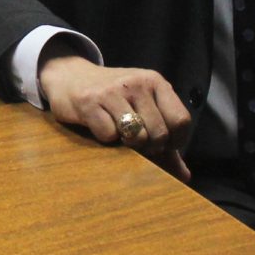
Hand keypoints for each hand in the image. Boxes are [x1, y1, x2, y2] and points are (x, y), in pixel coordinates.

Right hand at [38, 52, 193, 175]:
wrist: (70, 77)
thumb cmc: (113, 99)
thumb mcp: (142, 109)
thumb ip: (165, 143)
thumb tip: (184, 177)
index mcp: (156, 82)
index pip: (181, 120)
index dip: (174, 141)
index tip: (161, 144)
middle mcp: (137, 83)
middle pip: (159, 132)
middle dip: (150, 146)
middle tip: (137, 142)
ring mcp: (113, 91)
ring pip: (137, 135)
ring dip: (129, 144)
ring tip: (120, 135)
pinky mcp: (89, 102)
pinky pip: (108, 135)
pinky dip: (106, 139)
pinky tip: (100, 126)